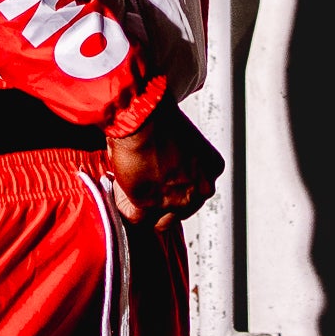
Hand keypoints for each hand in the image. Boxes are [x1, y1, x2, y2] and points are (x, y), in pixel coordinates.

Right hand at [105, 101, 221, 227]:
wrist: (141, 115)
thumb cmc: (160, 116)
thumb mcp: (185, 137)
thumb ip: (183, 160)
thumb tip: (166, 166)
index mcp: (212, 168)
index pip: (198, 192)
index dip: (178, 187)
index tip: (166, 180)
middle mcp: (199, 188)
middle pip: (183, 209)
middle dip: (166, 201)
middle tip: (149, 187)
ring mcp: (176, 199)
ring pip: (161, 220)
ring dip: (148, 209)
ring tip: (134, 191)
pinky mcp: (149, 205)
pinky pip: (136, 217)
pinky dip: (126, 207)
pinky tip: (122, 191)